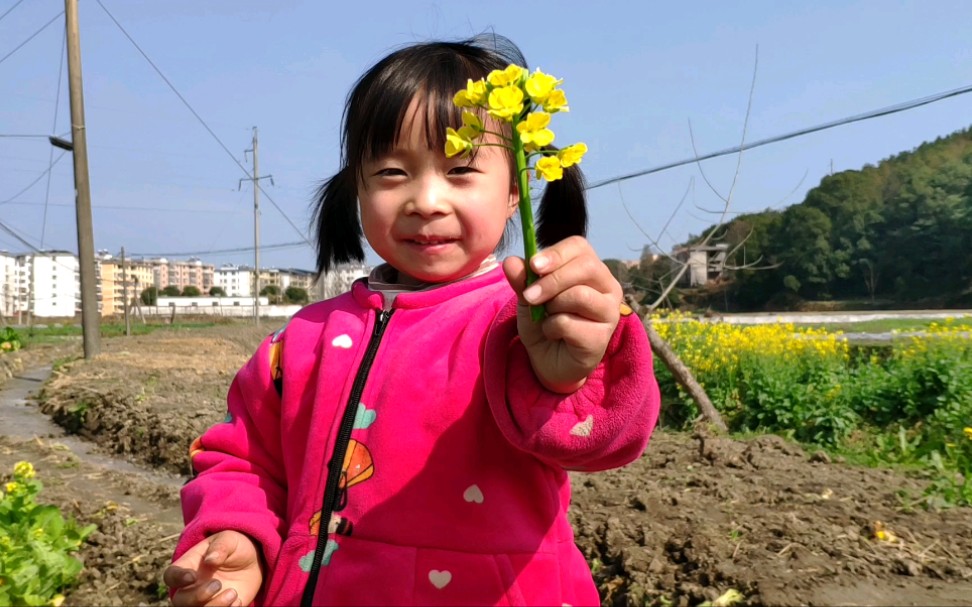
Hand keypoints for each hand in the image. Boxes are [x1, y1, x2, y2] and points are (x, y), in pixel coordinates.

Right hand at [164, 530, 263, 606]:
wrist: (251, 560)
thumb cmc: (234, 546)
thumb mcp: (229, 539)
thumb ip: (219, 547)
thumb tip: (210, 559)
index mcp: (188, 566)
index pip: (171, 575)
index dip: (177, 579)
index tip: (191, 577)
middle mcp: (191, 587)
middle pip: (180, 600)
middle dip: (197, 596)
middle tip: (217, 584)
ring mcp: (204, 600)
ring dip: (214, 606)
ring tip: (233, 593)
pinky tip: (238, 600)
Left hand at [503, 235, 621, 392]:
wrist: (547, 361)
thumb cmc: (543, 322)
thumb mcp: (528, 297)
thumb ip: (522, 279)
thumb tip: (511, 261)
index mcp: (590, 269)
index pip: (580, 247)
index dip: (556, 254)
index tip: (534, 266)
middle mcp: (607, 286)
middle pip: (586, 267)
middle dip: (552, 280)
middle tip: (529, 296)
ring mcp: (609, 311)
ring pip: (580, 295)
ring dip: (552, 306)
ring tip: (546, 318)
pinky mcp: (602, 336)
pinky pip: (570, 323)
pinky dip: (552, 328)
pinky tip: (555, 335)